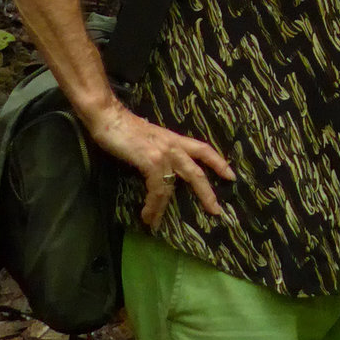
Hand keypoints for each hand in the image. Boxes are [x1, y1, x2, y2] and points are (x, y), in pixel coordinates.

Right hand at [85, 98, 234, 229]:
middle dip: (207, 193)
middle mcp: (173, 145)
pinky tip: (147, 215)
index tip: (231, 176)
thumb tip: (161, 171)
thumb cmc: (124, 129)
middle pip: (196, 172)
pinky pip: (157, 189)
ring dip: (163, 208)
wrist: (107, 117)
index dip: (219, 162)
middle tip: (216, 211)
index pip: (203, 149)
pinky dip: (153, 205)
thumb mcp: (150, 139)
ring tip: (156, 222)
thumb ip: (159, 151)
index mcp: (174, 139)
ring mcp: (163, 153)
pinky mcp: (151, 160)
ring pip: (172, 186)